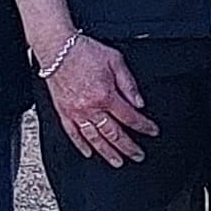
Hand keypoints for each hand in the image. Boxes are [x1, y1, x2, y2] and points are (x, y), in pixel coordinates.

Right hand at [44, 35, 159, 166]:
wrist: (57, 48)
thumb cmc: (84, 51)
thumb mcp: (115, 60)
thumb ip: (129, 84)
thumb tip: (139, 103)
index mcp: (106, 95)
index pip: (130, 117)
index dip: (144, 126)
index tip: (152, 132)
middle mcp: (90, 107)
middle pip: (114, 133)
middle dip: (128, 147)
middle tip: (138, 156)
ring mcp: (75, 112)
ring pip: (94, 139)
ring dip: (107, 153)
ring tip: (118, 162)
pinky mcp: (63, 112)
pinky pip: (72, 134)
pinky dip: (81, 146)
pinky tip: (89, 153)